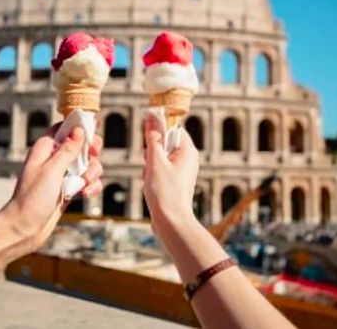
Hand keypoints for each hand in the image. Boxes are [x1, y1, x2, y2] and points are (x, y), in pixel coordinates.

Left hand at [2, 125, 102, 249]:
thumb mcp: (51, 171)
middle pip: (81, 144)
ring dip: (92, 172)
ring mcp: (62, 175)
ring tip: (85, 184)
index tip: (93, 130)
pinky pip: (87, 182)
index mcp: (45, 148)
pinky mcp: (68, 189)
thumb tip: (79, 130)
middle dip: (91, 152)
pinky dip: (91, 186)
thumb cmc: (31, 199)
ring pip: (88, 164)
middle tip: (93, 156)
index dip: (80, 127)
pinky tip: (85, 194)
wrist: (24, 229)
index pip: (65, 127)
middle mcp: (54, 159)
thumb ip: (67, 150)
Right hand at [142, 113, 198, 228]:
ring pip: (159, 157)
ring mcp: (182, 171)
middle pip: (165, 143)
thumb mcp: (155, 161)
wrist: (171, 222)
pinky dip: (152, 175)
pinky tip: (151, 187)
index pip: (173, 128)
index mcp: (188, 151)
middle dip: (151, 152)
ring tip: (151, 178)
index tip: (148, 141)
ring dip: (150, 165)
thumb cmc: (165, 192)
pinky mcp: (175, 182)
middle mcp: (188, 159)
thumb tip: (152, 115)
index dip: (158, 131)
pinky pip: (160, 170)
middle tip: (150, 164)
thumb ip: (153, 137)